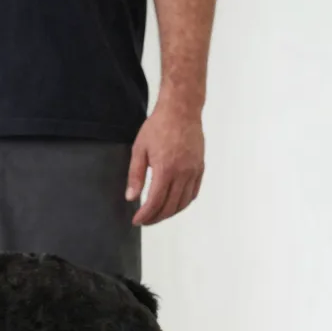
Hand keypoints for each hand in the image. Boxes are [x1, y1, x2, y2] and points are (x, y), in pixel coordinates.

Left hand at [127, 100, 205, 225]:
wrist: (181, 110)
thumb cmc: (158, 126)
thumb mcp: (139, 150)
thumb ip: (135, 176)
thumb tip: (131, 198)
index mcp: (166, 169)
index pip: (155, 202)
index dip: (145, 215)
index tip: (136, 221)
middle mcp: (183, 173)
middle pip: (170, 207)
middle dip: (156, 218)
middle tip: (145, 221)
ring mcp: (194, 171)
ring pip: (183, 203)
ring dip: (170, 213)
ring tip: (157, 215)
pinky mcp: (200, 167)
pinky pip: (193, 192)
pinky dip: (183, 203)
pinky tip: (173, 204)